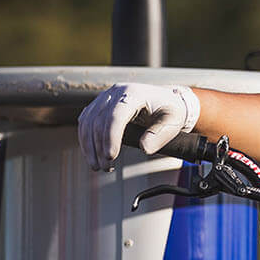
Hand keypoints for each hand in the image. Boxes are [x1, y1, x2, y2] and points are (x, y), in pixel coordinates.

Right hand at [78, 83, 199, 169]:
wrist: (165, 99)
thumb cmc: (170, 110)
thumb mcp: (174, 121)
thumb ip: (161, 135)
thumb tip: (144, 149)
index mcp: (134, 93)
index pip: (116, 115)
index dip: (111, 136)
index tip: (110, 156)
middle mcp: (116, 92)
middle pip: (98, 120)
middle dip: (99, 147)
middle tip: (104, 167)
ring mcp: (105, 98)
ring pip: (88, 122)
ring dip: (89, 146)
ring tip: (97, 166)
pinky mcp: (99, 106)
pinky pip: (86, 122)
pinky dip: (87, 140)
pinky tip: (93, 156)